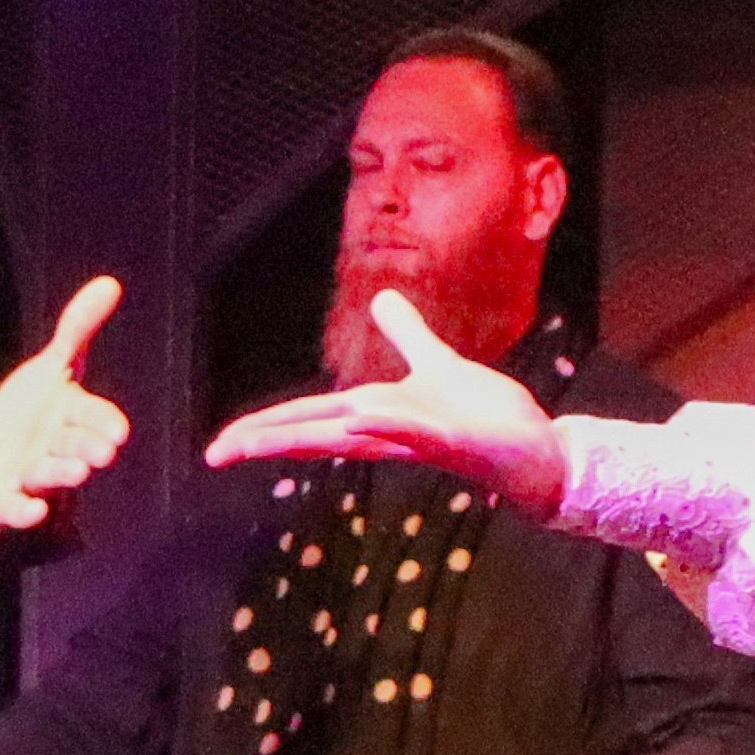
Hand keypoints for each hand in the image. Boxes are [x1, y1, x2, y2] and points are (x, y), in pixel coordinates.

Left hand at [0, 276, 132, 544]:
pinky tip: (32, 512)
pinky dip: (25, 512)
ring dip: (63, 474)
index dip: (104, 423)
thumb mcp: (53, 364)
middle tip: (103, 453)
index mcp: (74, 418)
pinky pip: (19, 508)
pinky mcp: (10, 499)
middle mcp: (60, 448)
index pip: (94, 417)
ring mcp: (35, 476)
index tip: (118, 431)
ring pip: (52, 475)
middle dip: (88, 449)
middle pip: (76, 447)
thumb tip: (110, 283)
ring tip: (77, 473)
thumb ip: (78, 327)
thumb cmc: (34, 409)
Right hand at [203, 290, 565, 513]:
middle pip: (317, 432)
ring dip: (312, 435)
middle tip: (217, 453)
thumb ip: (409, 335)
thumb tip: (382, 300)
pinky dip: (387, 427)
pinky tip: (359, 418)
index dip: (265, 427)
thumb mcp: (441, 365)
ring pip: (354, 437)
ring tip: (262, 440)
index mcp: (379, 414)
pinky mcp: (455, 443)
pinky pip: (415, 434)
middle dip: (266, 439)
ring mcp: (420, 440)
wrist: (537, 452)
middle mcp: (391, 432)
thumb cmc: (490, 419)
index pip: (311, 419)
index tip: (222, 444)